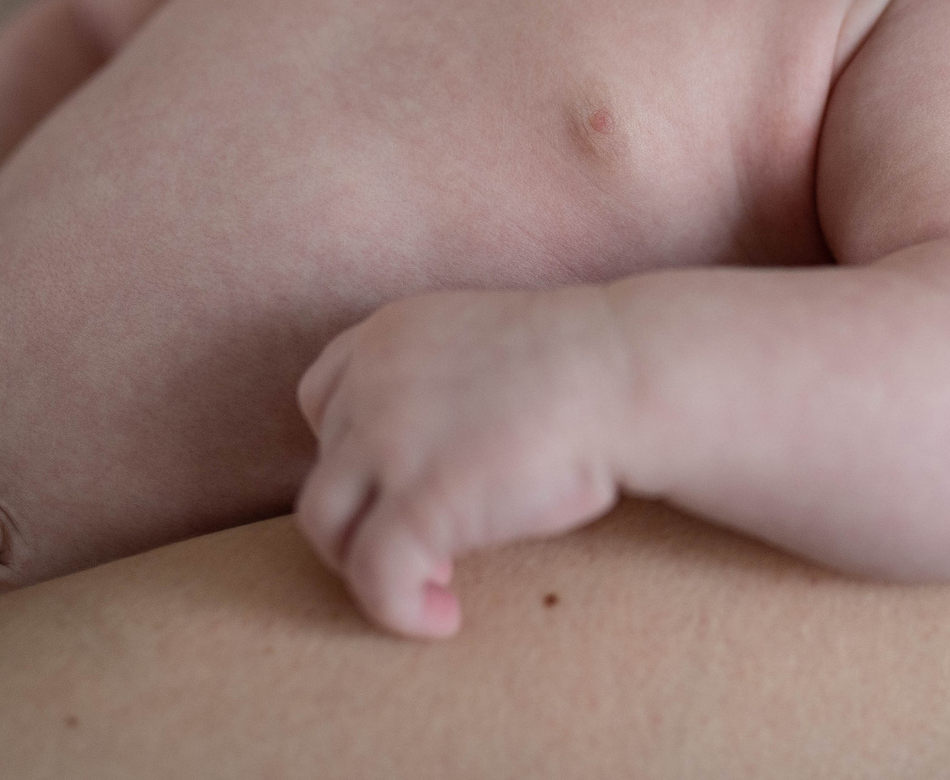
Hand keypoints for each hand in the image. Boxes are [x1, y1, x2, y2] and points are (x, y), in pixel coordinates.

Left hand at [295, 288, 633, 638]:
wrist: (627, 374)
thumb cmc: (583, 367)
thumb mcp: (483, 345)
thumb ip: (435, 385)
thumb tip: (427, 456)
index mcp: (389, 334)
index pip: (322, 399)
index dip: (353, 452)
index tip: (397, 483)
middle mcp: (371, 381)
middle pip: (327, 465)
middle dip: (368, 511)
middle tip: (426, 543)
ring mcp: (386, 440)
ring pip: (327, 523)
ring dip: (368, 563)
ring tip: (430, 584)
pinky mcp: (418, 501)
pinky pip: (375, 574)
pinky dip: (398, 608)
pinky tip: (443, 616)